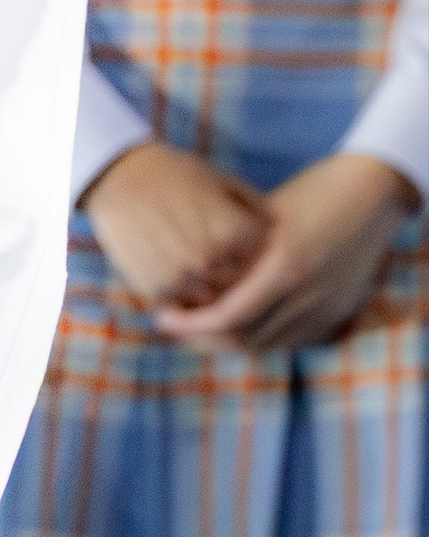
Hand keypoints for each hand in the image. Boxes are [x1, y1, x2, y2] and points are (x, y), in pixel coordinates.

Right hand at [83, 139, 269, 307]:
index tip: (237, 249)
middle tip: (207, 259)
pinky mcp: (155, 288)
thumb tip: (279, 224)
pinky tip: (168, 271)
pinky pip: (175, 304)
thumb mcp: (220, 179)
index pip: (259, 263)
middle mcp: (212, 258)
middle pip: (234, 285)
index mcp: (235, 232)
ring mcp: (183, 276)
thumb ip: (253, 204)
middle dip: (227, 276)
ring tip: (186, 265)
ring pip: (205, 299)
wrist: (117, 176)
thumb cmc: (172, 172)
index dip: (250, 257)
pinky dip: (175, 295)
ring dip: (201, 289)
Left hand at [156, 152, 418, 353]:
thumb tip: (184, 275)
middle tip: (173, 327)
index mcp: (286, 266)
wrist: (374, 193)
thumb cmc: (313, 192)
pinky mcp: (339, 313)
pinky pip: (291, 340)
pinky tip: (237, 324)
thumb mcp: (266, 216)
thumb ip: (234, 250)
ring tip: (198, 328)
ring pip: (267, 345)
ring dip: (229, 341)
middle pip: (244, 339)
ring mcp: (328, 308)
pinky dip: (260, 338)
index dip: (191, 324)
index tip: (162, 317)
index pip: (229, 317)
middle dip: (202, 338)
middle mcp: (309, 294)